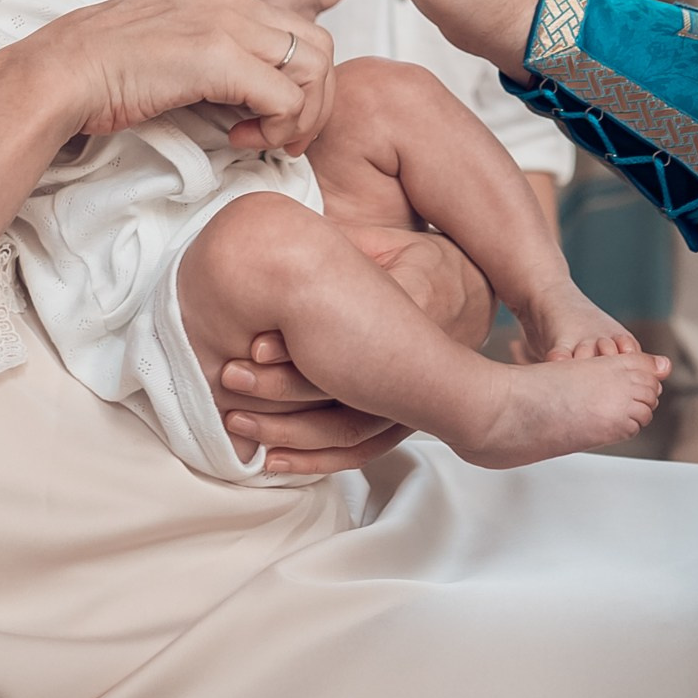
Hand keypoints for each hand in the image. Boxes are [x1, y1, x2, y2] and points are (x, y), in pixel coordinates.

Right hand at [29, 0, 336, 154]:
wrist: (59, 74)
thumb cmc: (105, 75)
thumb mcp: (174, 52)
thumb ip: (217, 59)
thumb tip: (255, 97)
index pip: (296, 31)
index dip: (300, 82)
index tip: (272, 120)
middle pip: (319, 45)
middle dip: (316, 101)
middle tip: (285, 139)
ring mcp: (225, 22)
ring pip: (315, 68)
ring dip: (300, 116)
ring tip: (261, 140)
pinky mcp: (218, 56)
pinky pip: (286, 97)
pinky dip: (274, 128)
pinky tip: (238, 140)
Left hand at [219, 229, 495, 473]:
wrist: (466, 294)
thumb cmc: (417, 262)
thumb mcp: (384, 244)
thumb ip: (344, 246)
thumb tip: (285, 238)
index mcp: (410, 314)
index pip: (351, 340)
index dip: (298, 349)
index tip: (255, 346)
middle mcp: (413, 367)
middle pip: (342, 394)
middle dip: (280, 390)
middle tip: (230, 378)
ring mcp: (407, 400)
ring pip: (345, 430)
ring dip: (287, 430)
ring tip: (236, 422)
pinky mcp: (399, 418)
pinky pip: (356, 450)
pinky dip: (314, 459)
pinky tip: (273, 460)